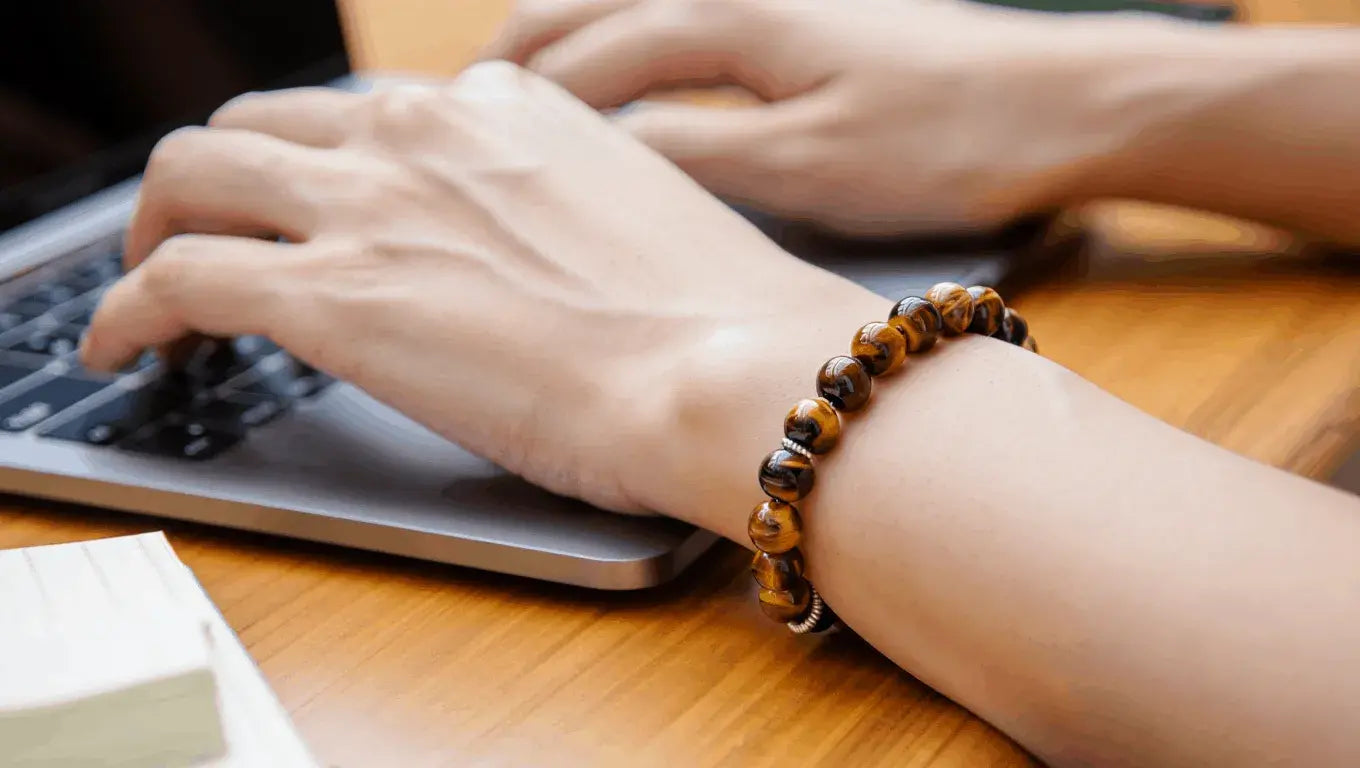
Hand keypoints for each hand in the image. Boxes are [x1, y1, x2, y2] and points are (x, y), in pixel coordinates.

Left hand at [78, 61, 883, 515]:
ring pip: (195, 171)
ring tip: (153, 288)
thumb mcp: (626, 223)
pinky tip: (130, 348)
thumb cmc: (714, 321)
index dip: (324, 167)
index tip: (317, 210)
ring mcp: (367, 205)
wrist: (732, 369)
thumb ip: (551, 210)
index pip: (366, 119)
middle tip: (216, 235)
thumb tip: (522, 257)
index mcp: (501, 110)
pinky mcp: (328, 294)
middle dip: (221, 179)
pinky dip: (132, 311)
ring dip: (159, 225)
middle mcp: (422, 133)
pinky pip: (177, 277)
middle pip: (262, 125)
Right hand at [482, 0, 1171, 235]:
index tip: (459, 151)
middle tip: (454, 112)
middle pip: (585, 6)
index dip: (518, 109)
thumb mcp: (810, 167)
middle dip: (514, 56)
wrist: (1068, 100)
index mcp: (728, 16)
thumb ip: (698, 151)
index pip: (586, 58)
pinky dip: (622, 38)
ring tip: (512, 90)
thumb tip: (606, 153)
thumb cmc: (948, 139)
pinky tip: (622, 76)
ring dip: (561, 38)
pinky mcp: (805, 14)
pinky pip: (677, 14)